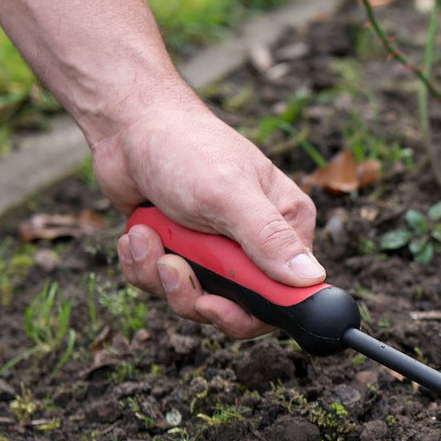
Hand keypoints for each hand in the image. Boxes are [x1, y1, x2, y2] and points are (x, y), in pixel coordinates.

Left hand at [97, 98, 324, 337]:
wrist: (129, 127)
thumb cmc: (187, 148)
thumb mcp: (229, 194)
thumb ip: (269, 238)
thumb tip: (311, 278)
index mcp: (285, 226)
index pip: (286, 294)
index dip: (252, 313)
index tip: (217, 305)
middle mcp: (255, 243)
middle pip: (236, 307)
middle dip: (194, 294)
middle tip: (172, 267)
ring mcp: (215, 251)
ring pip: (192, 299)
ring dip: (160, 274)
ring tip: (147, 235)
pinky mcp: (180, 252)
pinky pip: (162, 286)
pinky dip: (142, 265)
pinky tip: (136, 233)